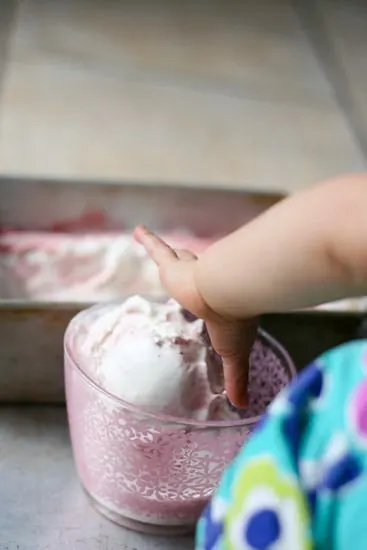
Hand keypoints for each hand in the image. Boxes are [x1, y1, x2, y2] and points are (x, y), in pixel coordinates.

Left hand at [134, 225, 257, 407]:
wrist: (227, 294)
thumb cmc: (233, 324)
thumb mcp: (233, 354)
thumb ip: (236, 377)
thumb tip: (243, 406)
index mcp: (216, 302)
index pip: (209, 299)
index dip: (207, 297)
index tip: (207, 300)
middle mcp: (204, 283)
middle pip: (196, 275)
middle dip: (192, 269)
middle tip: (187, 265)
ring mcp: (188, 272)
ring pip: (180, 259)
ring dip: (173, 255)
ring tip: (167, 249)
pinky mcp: (174, 265)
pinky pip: (158, 249)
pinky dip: (148, 240)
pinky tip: (136, 230)